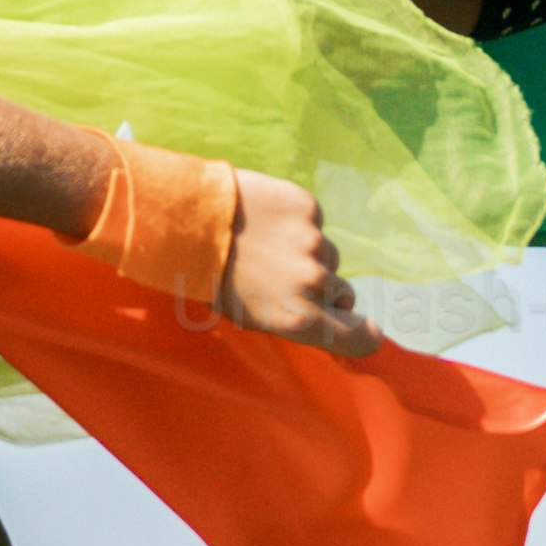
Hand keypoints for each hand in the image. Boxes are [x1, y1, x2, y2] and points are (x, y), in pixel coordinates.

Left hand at [221, 177, 375, 355]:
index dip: (363, 333)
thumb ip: (295, 320)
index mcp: (300, 319)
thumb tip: (327, 319)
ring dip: (304, 251)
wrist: (183, 223)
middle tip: (280, 275)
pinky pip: (313, 221)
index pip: (360, 338)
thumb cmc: (209, 278)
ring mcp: (313, 242)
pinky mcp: (308, 208)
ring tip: (263, 243)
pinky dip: (294, 220)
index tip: (361, 327)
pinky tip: (263, 217)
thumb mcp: (250, 316)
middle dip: (320, 287)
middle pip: (341, 291)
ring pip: (326, 253)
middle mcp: (313, 283)